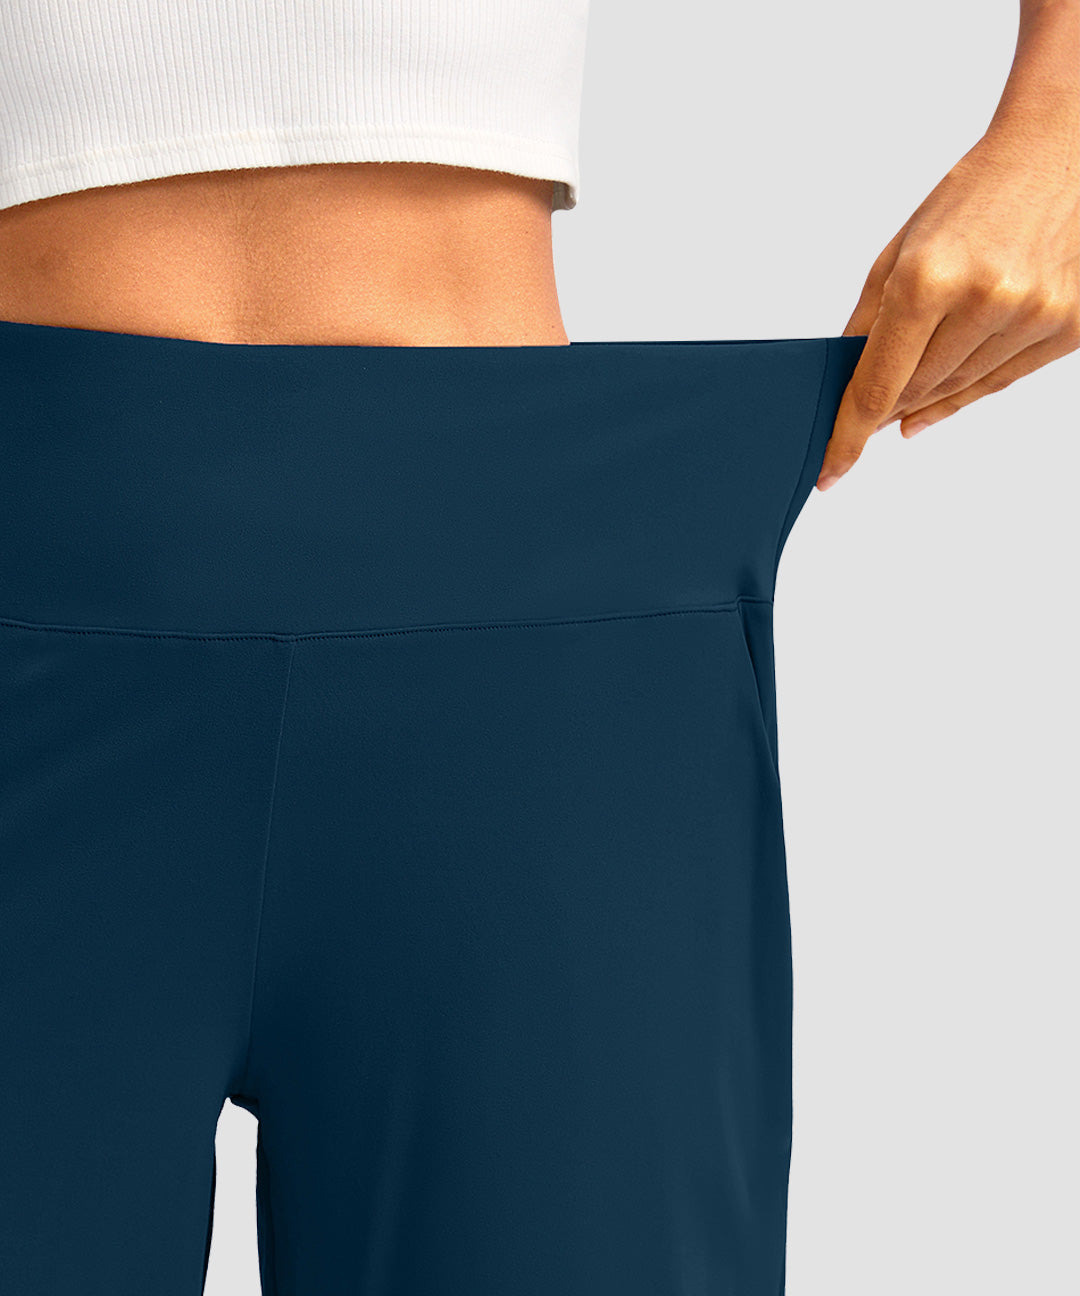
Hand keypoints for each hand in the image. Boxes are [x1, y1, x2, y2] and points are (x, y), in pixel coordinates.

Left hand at [818, 107, 1079, 489]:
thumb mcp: (899, 254)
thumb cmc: (972, 197)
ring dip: (930, 397)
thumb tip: (849, 389)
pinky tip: (950, 388)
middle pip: (918, 392)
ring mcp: (1033, 314)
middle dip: (889, 406)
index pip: (877, 386)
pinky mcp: (1070, 324)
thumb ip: (868, 327)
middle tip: (872, 412)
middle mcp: (985, 299)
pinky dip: (971, 390)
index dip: (849, 436)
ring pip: (960, 391)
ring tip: (914, 385)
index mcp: (929, 279)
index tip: (831, 469)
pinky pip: (1004, 381)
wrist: (1057, 152)